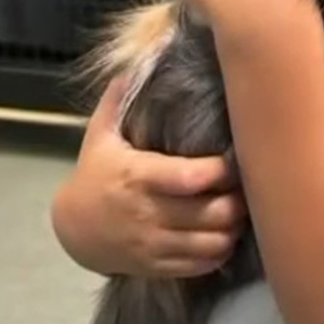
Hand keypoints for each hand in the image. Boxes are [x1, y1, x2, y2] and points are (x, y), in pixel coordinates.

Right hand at [51, 80, 246, 278]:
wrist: (72, 227)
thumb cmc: (94, 173)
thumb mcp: (99, 134)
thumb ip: (118, 100)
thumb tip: (139, 59)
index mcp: (138, 176)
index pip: (191, 177)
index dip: (222, 170)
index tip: (236, 157)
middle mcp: (148, 212)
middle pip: (210, 213)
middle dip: (238, 201)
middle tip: (250, 186)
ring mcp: (153, 243)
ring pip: (211, 242)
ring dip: (234, 228)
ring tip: (242, 209)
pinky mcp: (157, 265)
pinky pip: (201, 264)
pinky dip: (221, 251)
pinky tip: (226, 233)